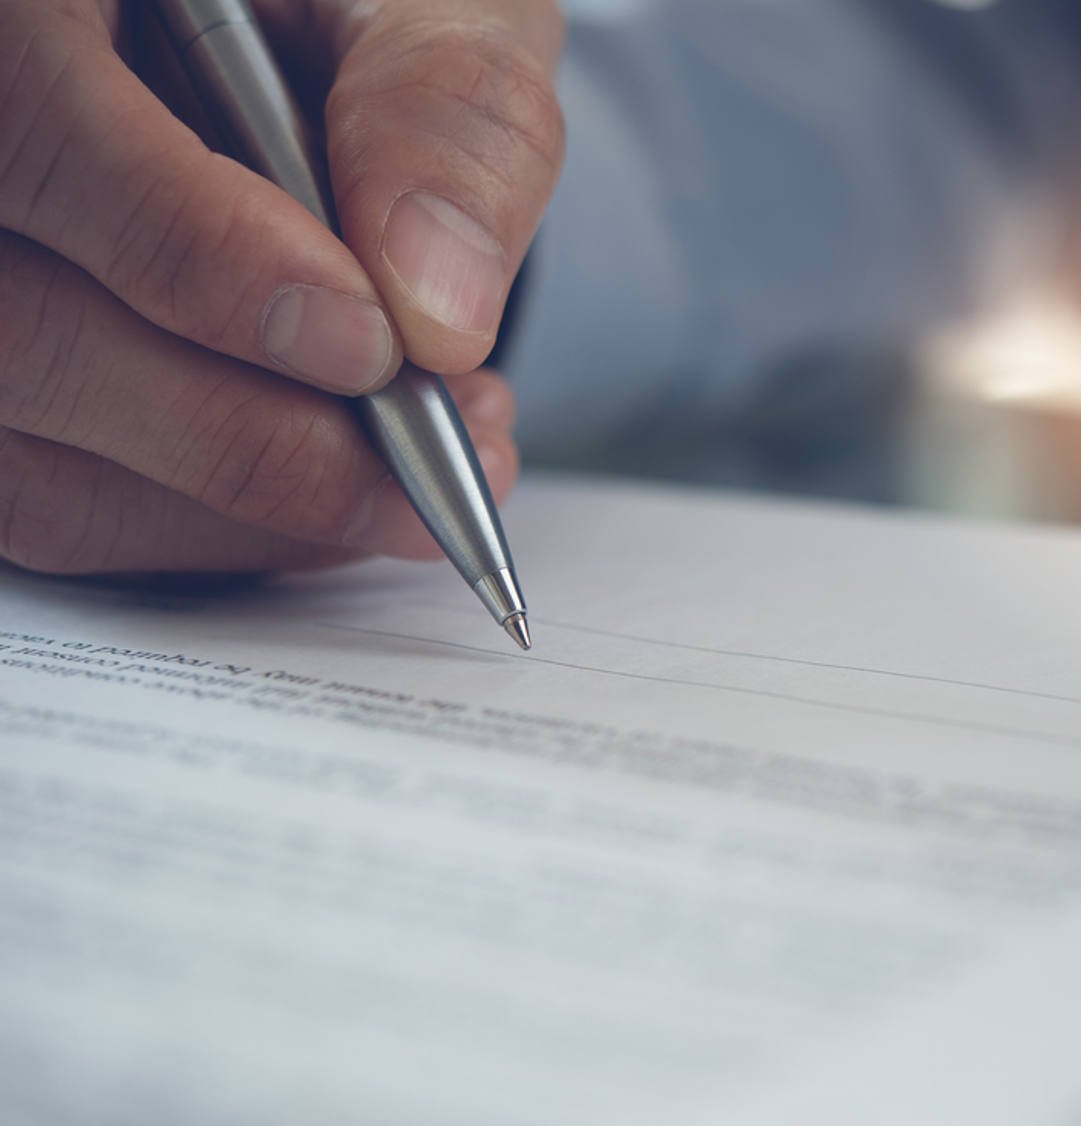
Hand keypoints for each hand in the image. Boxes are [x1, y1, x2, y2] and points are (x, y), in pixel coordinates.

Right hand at [0, 0, 564, 574]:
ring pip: (37, 458)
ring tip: (427, 463)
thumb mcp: (418, 5)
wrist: (288, 52)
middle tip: (446, 445)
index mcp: (18, 5)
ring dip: (253, 504)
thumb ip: (441, 109)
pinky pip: (63, 506)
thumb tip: (437, 305)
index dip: (200, 258)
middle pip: (22, 332)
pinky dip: (223, 527)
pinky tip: (346, 480)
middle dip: (255, 431)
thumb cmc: (340, 11)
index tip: (373, 346)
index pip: (37, 138)